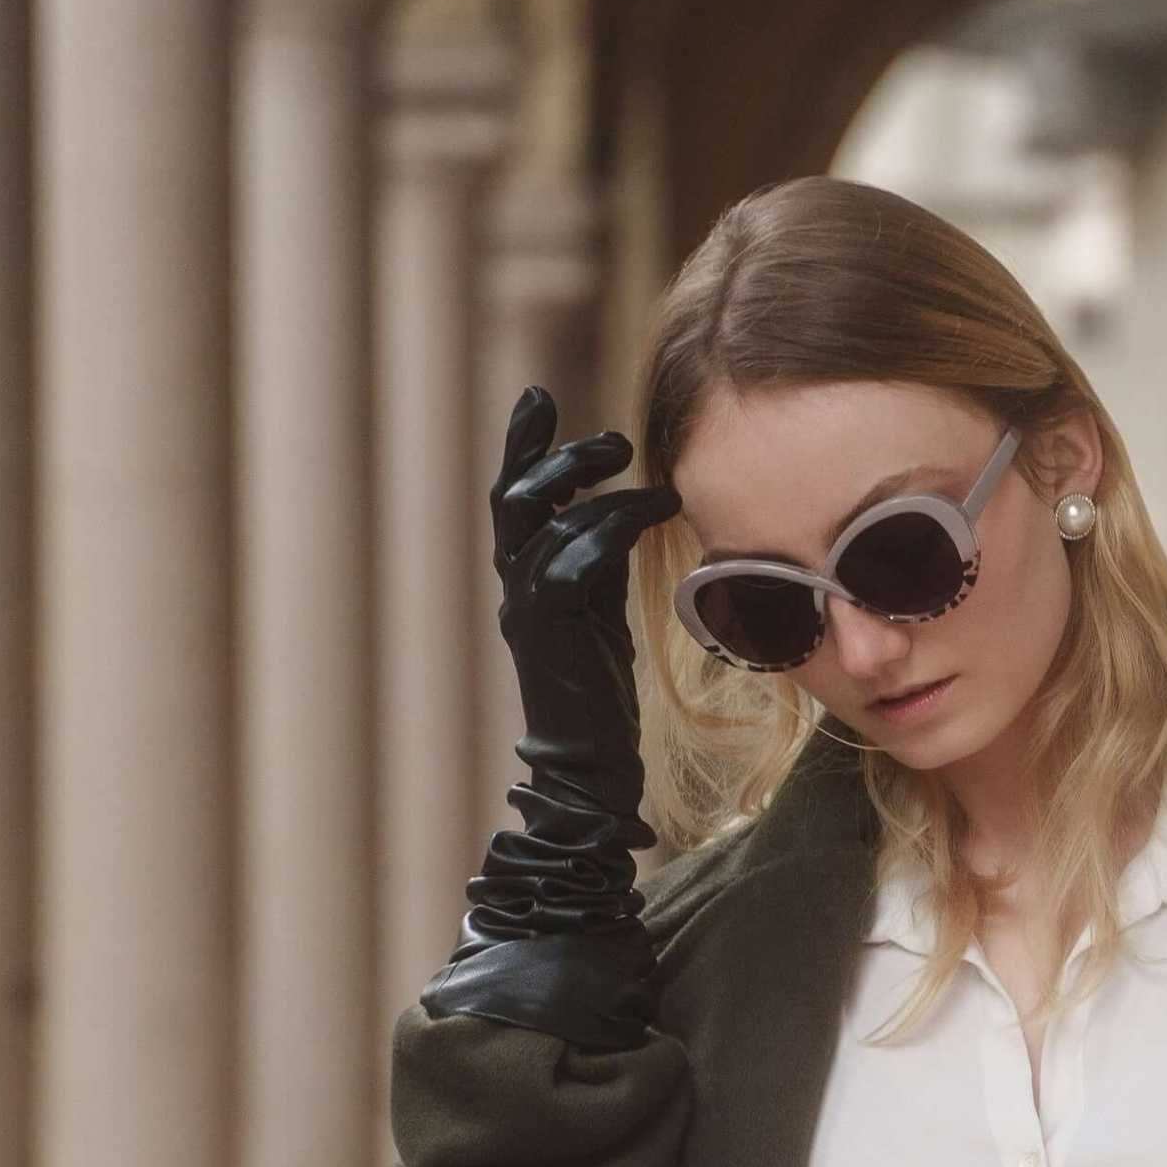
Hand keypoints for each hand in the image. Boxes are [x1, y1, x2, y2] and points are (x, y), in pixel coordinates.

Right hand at [489, 385, 681, 864]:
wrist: (588, 767)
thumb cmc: (598, 693)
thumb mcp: (598, 612)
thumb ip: (596, 563)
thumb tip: (619, 511)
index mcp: (525, 578)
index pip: (516, 500)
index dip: (522, 446)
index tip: (537, 398)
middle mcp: (514, 586)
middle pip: (516, 498)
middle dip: (558, 456)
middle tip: (613, 440)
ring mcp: (524, 607)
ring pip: (542, 521)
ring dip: (596, 488)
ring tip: (647, 477)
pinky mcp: (547, 628)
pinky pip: (569, 560)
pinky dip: (610, 528)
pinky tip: (652, 513)